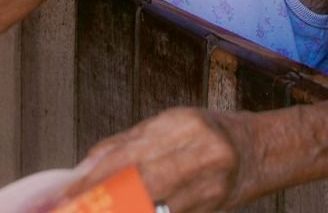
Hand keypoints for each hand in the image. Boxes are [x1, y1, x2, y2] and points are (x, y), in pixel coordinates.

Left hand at [63, 108, 252, 212]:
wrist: (259, 150)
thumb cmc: (209, 133)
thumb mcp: (169, 124)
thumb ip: (128, 143)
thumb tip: (86, 166)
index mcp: (182, 123)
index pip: (129, 152)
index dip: (94, 176)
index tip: (68, 192)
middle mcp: (198, 151)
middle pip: (138, 180)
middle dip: (101, 199)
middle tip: (72, 209)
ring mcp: (208, 183)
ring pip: (151, 204)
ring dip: (119, 210)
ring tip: (94, 211)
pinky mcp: (212, 207)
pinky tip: (127, 211)